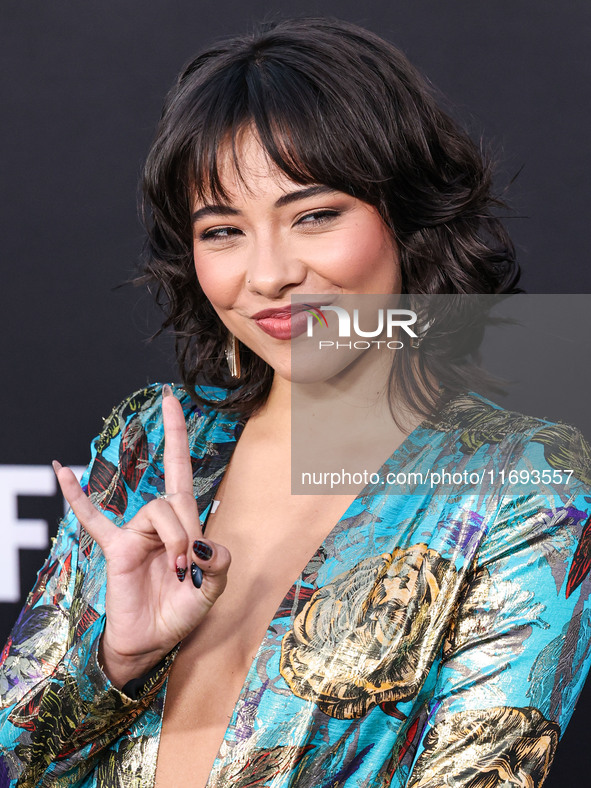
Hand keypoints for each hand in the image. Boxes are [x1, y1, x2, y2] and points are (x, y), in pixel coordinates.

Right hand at [53, 385, 230, 687]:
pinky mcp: (116, 548)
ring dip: (172, 541)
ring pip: (156, 511)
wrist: (152, 642)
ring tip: (176, 572)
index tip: (171, 398)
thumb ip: (220, 566)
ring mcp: (135, 532)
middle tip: (191, 567)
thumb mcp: (213, 590)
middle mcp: (159, 521)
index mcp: (184, 523)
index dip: (176, 434)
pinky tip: (63, 470)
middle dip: (189, 532)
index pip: (180, 468)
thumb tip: (205, 545)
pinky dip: (79, 497)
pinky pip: (93, 519)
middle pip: (176, 500)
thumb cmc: (181, 611)